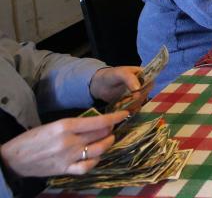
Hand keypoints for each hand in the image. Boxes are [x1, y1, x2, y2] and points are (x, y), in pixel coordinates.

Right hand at [0, 111, 127, 177]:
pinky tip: (97, 155)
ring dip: (107, 143)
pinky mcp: (65, 170)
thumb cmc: (33, 138)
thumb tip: (95, 122)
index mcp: (65, 126)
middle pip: (100, 134)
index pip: (98, 121)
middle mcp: (69, 142)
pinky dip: (96, 161)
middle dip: (111, 129)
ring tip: (109, 138)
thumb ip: (74, 124)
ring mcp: (68, 157)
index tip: (124, 114)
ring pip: (98, 150)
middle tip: (114, 126)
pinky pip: (88, 166)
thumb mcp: (53, 124)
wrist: (14, 158)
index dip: (114, 117)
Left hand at [89, 66, 143, 104]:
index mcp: (143, 75)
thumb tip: (138, 89)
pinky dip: (127, 109)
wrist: (99, 84)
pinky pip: (133, 109)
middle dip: (135, 99)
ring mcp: (137, 95)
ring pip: (139, 103)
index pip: (150, 83)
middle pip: (145, 95)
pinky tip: (119, 106)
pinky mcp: (131, 103)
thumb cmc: (111, 75)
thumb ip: (130, 79)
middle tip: (125, 99)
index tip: (135, 94)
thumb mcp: (121, 73)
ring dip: (130, 105)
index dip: (145, 89)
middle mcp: (142, 85)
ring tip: (119, 103)